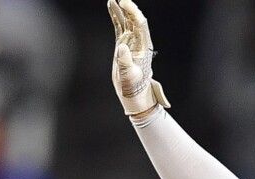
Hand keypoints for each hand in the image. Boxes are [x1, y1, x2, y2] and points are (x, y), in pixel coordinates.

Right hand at [108, 0, 169, 115]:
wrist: (133, 93)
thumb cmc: (134, 87)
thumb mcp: (129, 76)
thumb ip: (125, 62)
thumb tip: (121, 47)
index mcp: (143, 47)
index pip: (140, 25)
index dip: (134, 12)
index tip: (124, 3)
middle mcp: (139, 42)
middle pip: (135, 20)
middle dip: (129, 8)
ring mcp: (131, 42)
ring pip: (127, 21)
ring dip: (122, 9)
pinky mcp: (123, 44)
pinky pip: (119, 26)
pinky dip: (115, 16)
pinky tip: (111, 6)